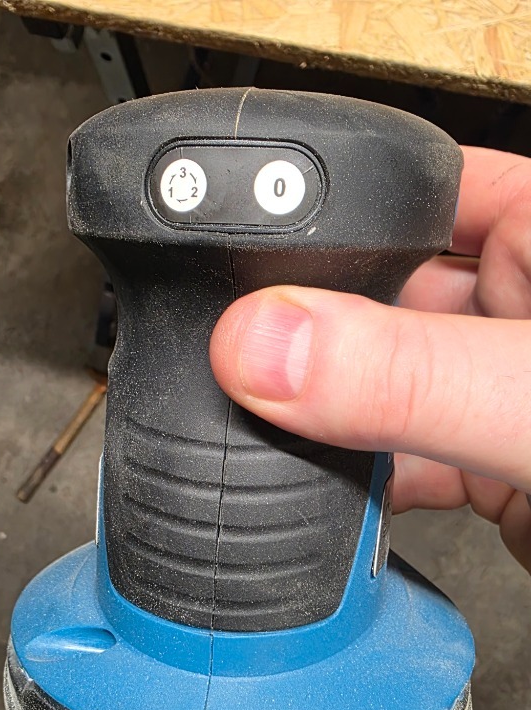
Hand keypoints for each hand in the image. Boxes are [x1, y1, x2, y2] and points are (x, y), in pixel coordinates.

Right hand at [210, 147, 530, 571]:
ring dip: (327, 421)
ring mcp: (494, 391)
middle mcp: (512, 307)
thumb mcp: (525, 402)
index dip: (321, 208)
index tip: (232, 240)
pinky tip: (323, 496)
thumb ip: (406, 374)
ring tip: (266, 434)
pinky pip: (403, 461)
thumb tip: (264, 347)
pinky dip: (360, 484)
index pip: (408, 187)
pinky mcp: (490, 465)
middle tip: (235, 359)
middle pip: (377, 295)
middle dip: (308, 332)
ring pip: (381, 389)